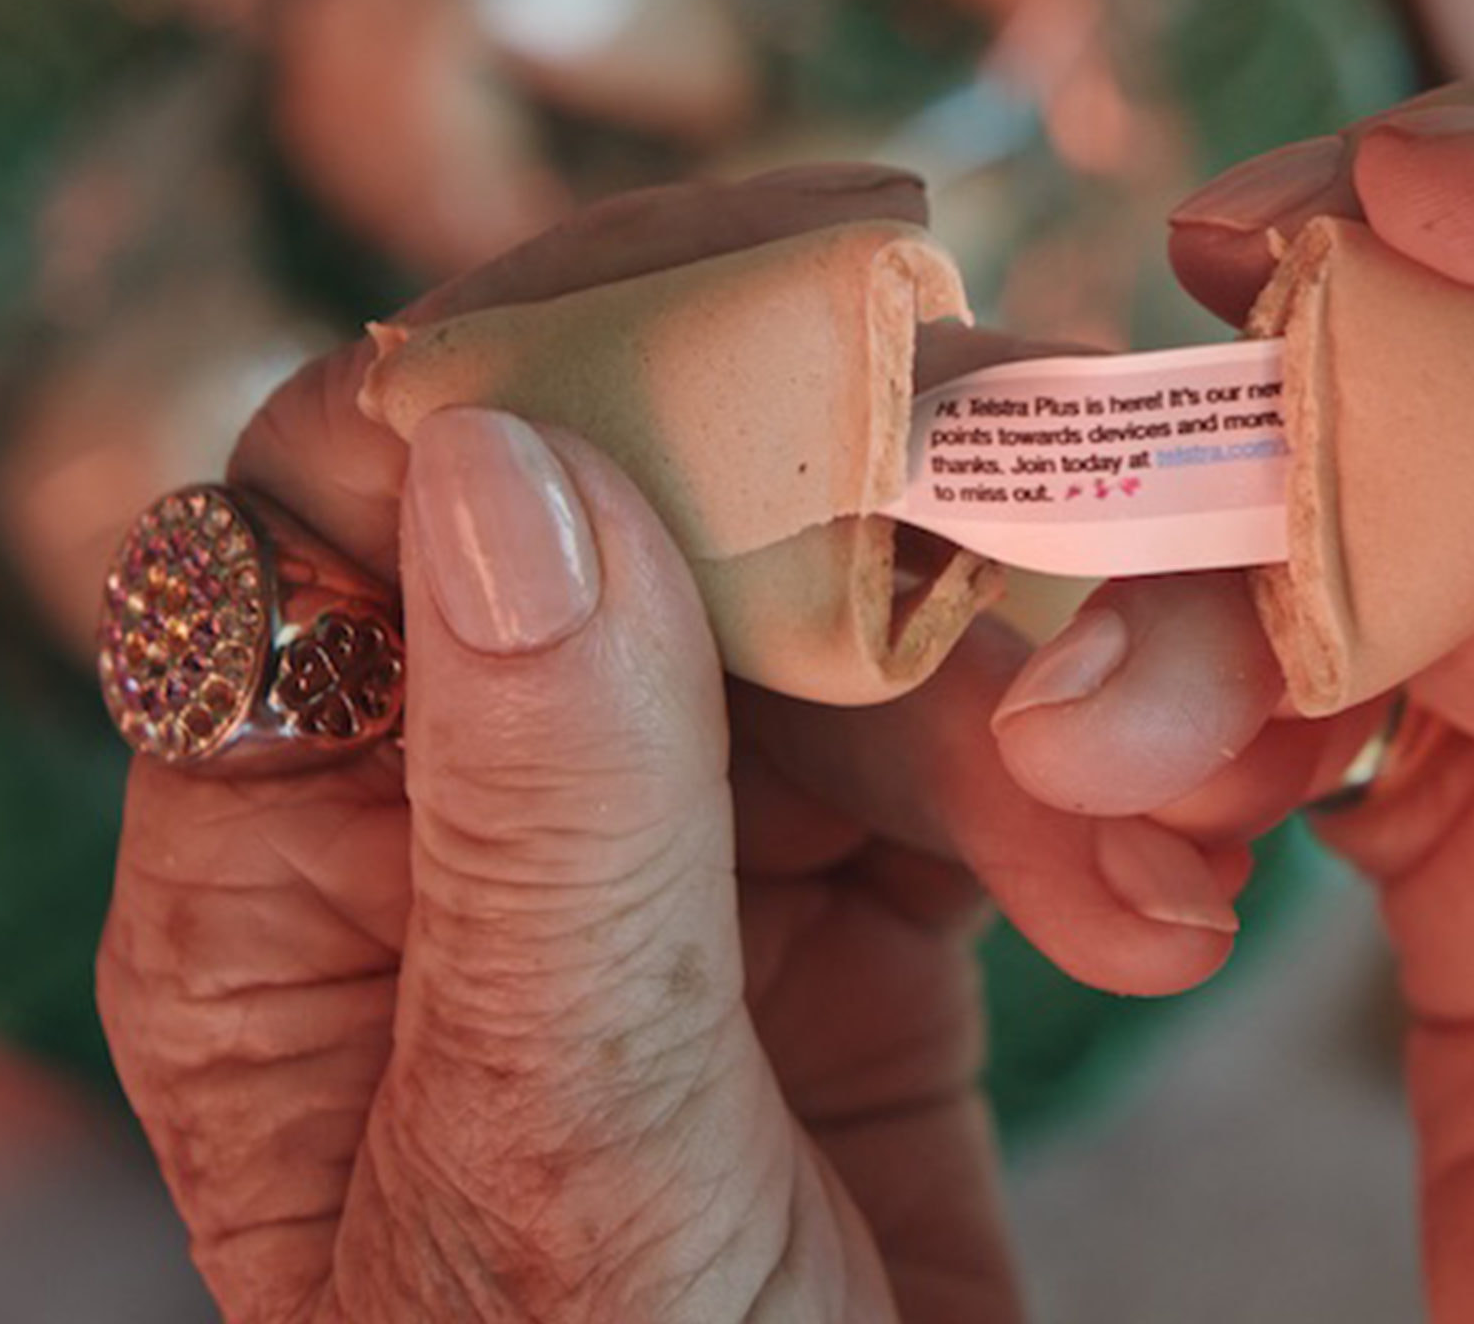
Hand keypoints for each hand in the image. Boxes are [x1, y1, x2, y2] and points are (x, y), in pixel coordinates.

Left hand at [95, 168, 1253, 1323]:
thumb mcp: (566, 1175)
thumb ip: (543, 832)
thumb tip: (518, 464)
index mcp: (299, 865)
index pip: (373, 485)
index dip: (580, 356)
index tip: (836, 298)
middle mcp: (480, 816)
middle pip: (668, 507)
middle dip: (902, 539)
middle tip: (1097, 620)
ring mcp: (683, 852)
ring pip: (864, 606)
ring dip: (1049, 679)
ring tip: (1166, 860)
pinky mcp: (862, 911)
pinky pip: (987, 741)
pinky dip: (1104, 788)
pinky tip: (1174, 908)